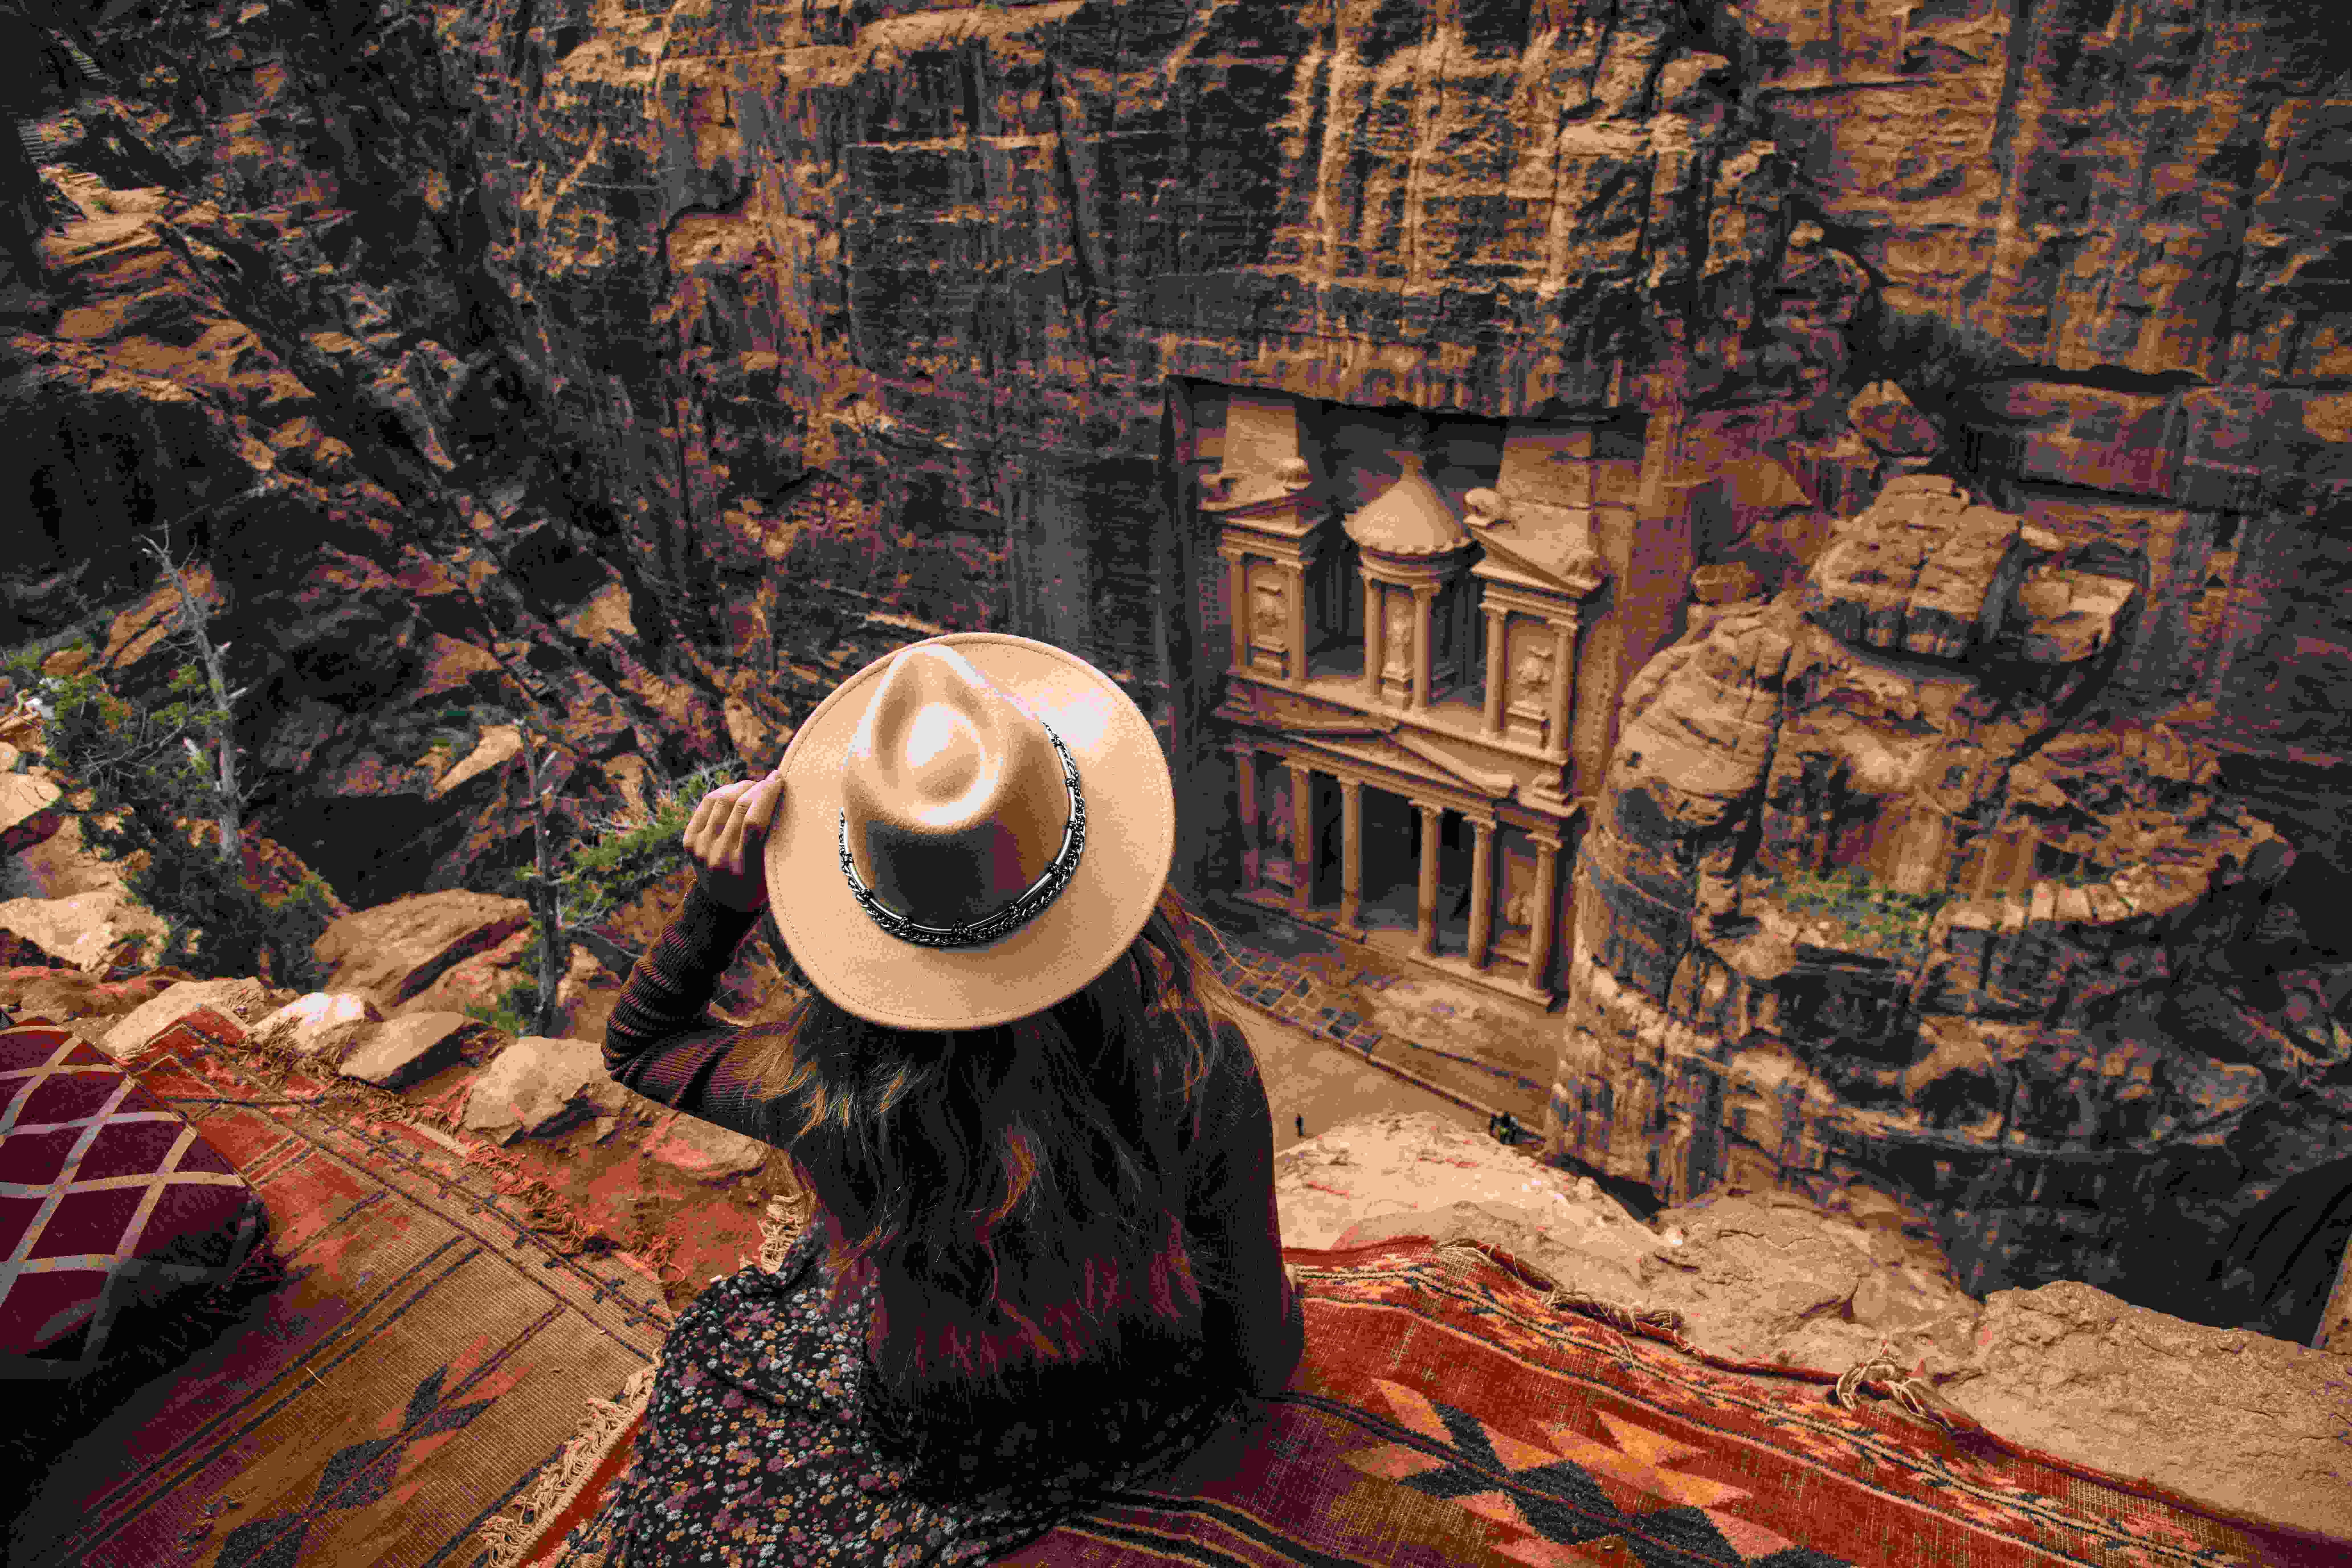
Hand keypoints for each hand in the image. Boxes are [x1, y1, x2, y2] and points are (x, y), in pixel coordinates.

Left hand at [684, 767, 786, 911]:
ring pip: (722, 801)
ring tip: (755, 786)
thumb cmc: (759, 884)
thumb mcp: (773, 870)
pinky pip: (708, 804)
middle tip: (771, 781)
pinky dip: (724, 792)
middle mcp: (719, 859)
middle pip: (739, 808)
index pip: (754, 823)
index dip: (767, 796)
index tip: (780, 780)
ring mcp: (701, 850)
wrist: (723, 904)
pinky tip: (737, 791)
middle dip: (758, 787)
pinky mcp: (690, 842)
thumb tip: (783, 796)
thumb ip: (777, 841)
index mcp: (745, 870)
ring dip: (742, 787)